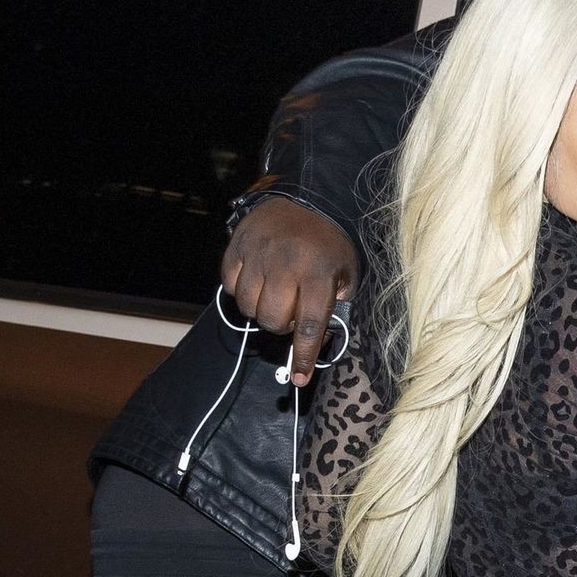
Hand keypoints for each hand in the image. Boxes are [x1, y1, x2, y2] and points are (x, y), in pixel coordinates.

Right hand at [220, 199, 356, 386]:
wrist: (307, 198)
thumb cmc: (329, 242)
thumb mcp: (347, 271)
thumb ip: (336, 303)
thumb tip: (318, 337)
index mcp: (317, 274)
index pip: (309, 326)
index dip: (303, 356)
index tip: (299, 378)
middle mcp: (286, 266)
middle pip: (273, 320)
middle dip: (281, 325)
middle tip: (290, 311)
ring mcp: (258, 255)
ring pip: (248, 306)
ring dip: (260, 309)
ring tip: (273, 294)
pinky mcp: (238, 245)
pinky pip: (229, 284)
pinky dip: (240, 289)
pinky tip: (256, 279)